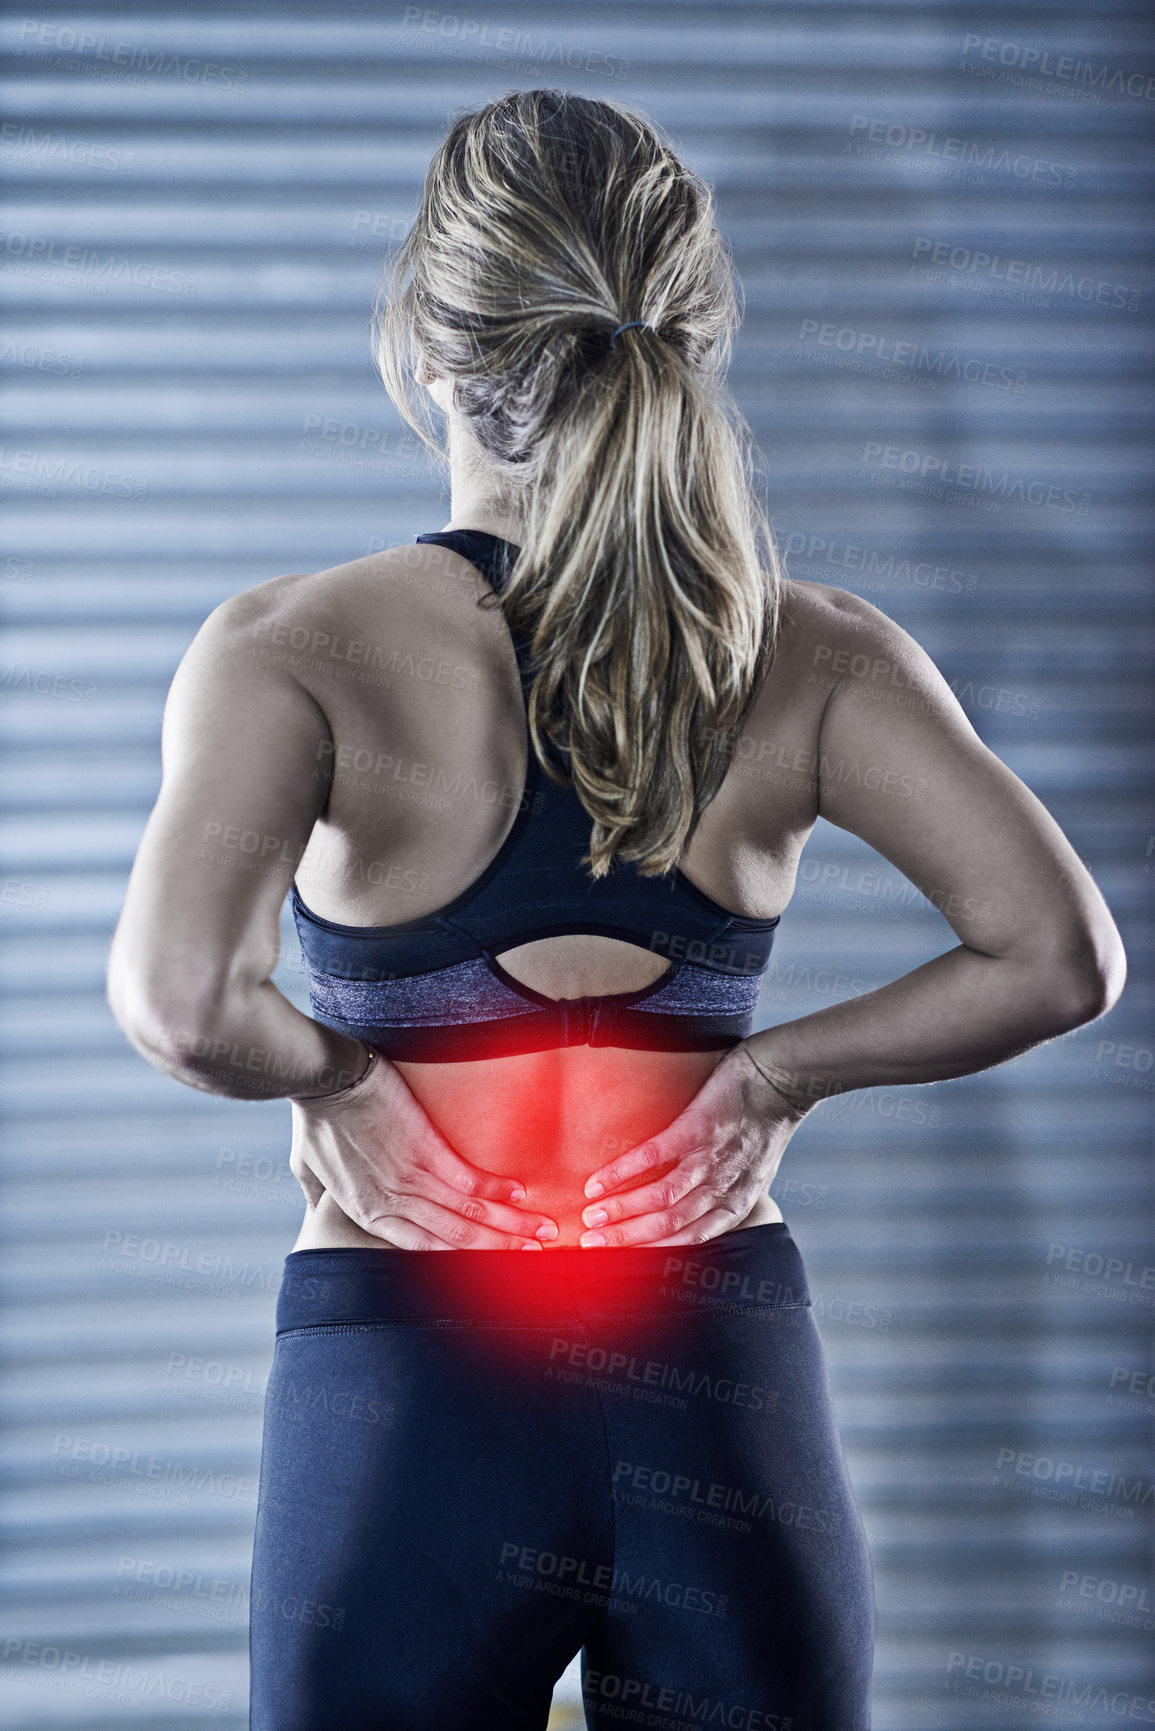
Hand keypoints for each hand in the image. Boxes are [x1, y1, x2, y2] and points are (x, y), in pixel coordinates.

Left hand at [289, 1051, 558, 1249]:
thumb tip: (312, 1208)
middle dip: (501, 1248)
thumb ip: (318, 1193)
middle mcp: (394, 1204)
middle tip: (537, 1254)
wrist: (323, 1081)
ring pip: (469, 1213)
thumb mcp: (307, 1167)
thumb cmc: (314, 1118)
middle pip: (456, 1237)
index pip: (424, 1247)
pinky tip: (519, 1192)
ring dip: (510, 1224)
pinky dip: (496, 1188)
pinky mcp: (424, 1148)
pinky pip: (467, 1178)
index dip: (462, 1257)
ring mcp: (411, 1179)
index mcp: (368, 1213)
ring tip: (543, 1229)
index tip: (492, 1264)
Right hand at [576, 1044, 810, 1247]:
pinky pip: (653, 1157)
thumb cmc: (767, 1124)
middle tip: (589, 1242)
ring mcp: (709, 1159)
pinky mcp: (697, 1128)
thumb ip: (729, 1193)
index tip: (617, 1258)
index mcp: (736, 1204)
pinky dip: (622, 1172)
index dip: (649, 1251)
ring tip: (590, 1216)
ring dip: (620, 1210)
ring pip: (660, 1197)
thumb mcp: (755, 1172)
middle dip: (625, 1237)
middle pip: (667, 1224)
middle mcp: (722, 1188)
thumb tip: (702, 1207)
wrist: (782, 1080)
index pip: (688, 1239)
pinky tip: (598, 1182)